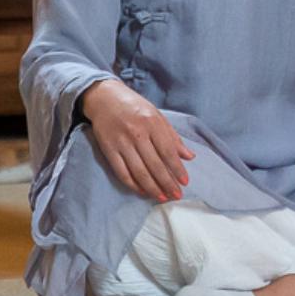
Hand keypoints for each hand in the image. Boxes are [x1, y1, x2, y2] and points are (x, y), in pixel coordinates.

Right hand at [80, 80, 193, 201]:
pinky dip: (132, 184)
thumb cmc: (134, 107)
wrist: (104, 98)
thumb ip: (172, 137)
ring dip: (152, 188)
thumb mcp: (157, 116)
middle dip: (167, 183)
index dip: (177, 169)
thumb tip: (190, 156)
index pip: (168, 152)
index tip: (185, 182)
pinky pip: (121, 172)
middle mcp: (137, 133)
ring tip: (162, 197)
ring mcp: (121, 142)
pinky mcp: (108, 149)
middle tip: (176, 196)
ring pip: (139, 171)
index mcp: (152, 123)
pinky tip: (142, 191)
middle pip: (155, 165)